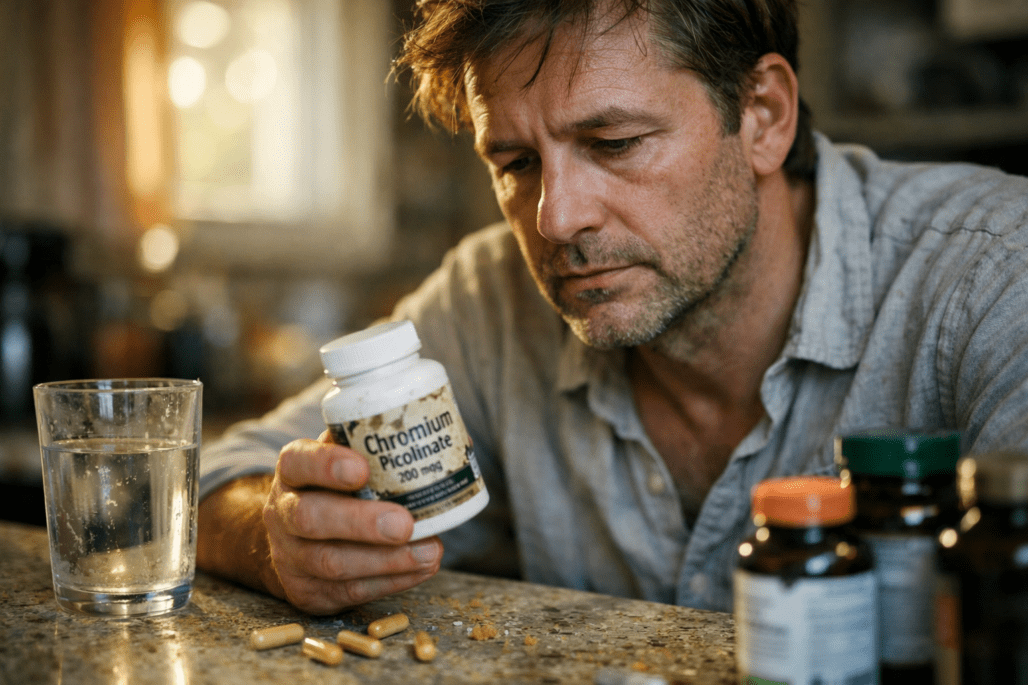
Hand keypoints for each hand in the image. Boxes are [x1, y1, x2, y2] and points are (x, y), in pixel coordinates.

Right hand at [262, 431, 442, 613]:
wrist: (296, 539)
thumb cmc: (336, 489)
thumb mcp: (342, 459)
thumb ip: (377, 447)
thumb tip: (450, 439)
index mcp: (292, 471)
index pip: (299, 462)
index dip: (327, 465)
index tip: (362, 468)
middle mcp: (283, 513)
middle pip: (310, 518)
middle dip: (361, 522)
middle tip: (405, 523)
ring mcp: (290, 556)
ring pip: (331, 562)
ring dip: (386, 560)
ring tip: (429, 552)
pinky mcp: (308, 592)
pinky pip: (348, 591)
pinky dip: (390, 581)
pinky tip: (420, 569)